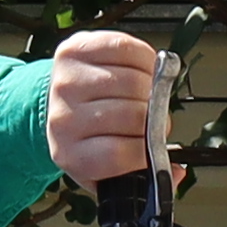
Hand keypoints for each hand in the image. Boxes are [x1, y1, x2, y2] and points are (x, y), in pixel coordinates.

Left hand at [45, 28, 167, 186]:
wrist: (52, 106)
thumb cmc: (84, 137)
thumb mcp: (105, 171)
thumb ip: (140, 177)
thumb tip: (175, 173)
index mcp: (71, 154)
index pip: (119, 153)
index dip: (146, 150)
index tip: (151, 147)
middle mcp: (63, 117)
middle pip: (131, 115)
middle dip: (153, 117)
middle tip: (153, 118)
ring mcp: (67, 81)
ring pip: (132, 81)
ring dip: (151, 87)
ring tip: (146, 94)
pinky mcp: (74, 50)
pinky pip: (124, 48)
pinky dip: (143, 58)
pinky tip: (140, 69)